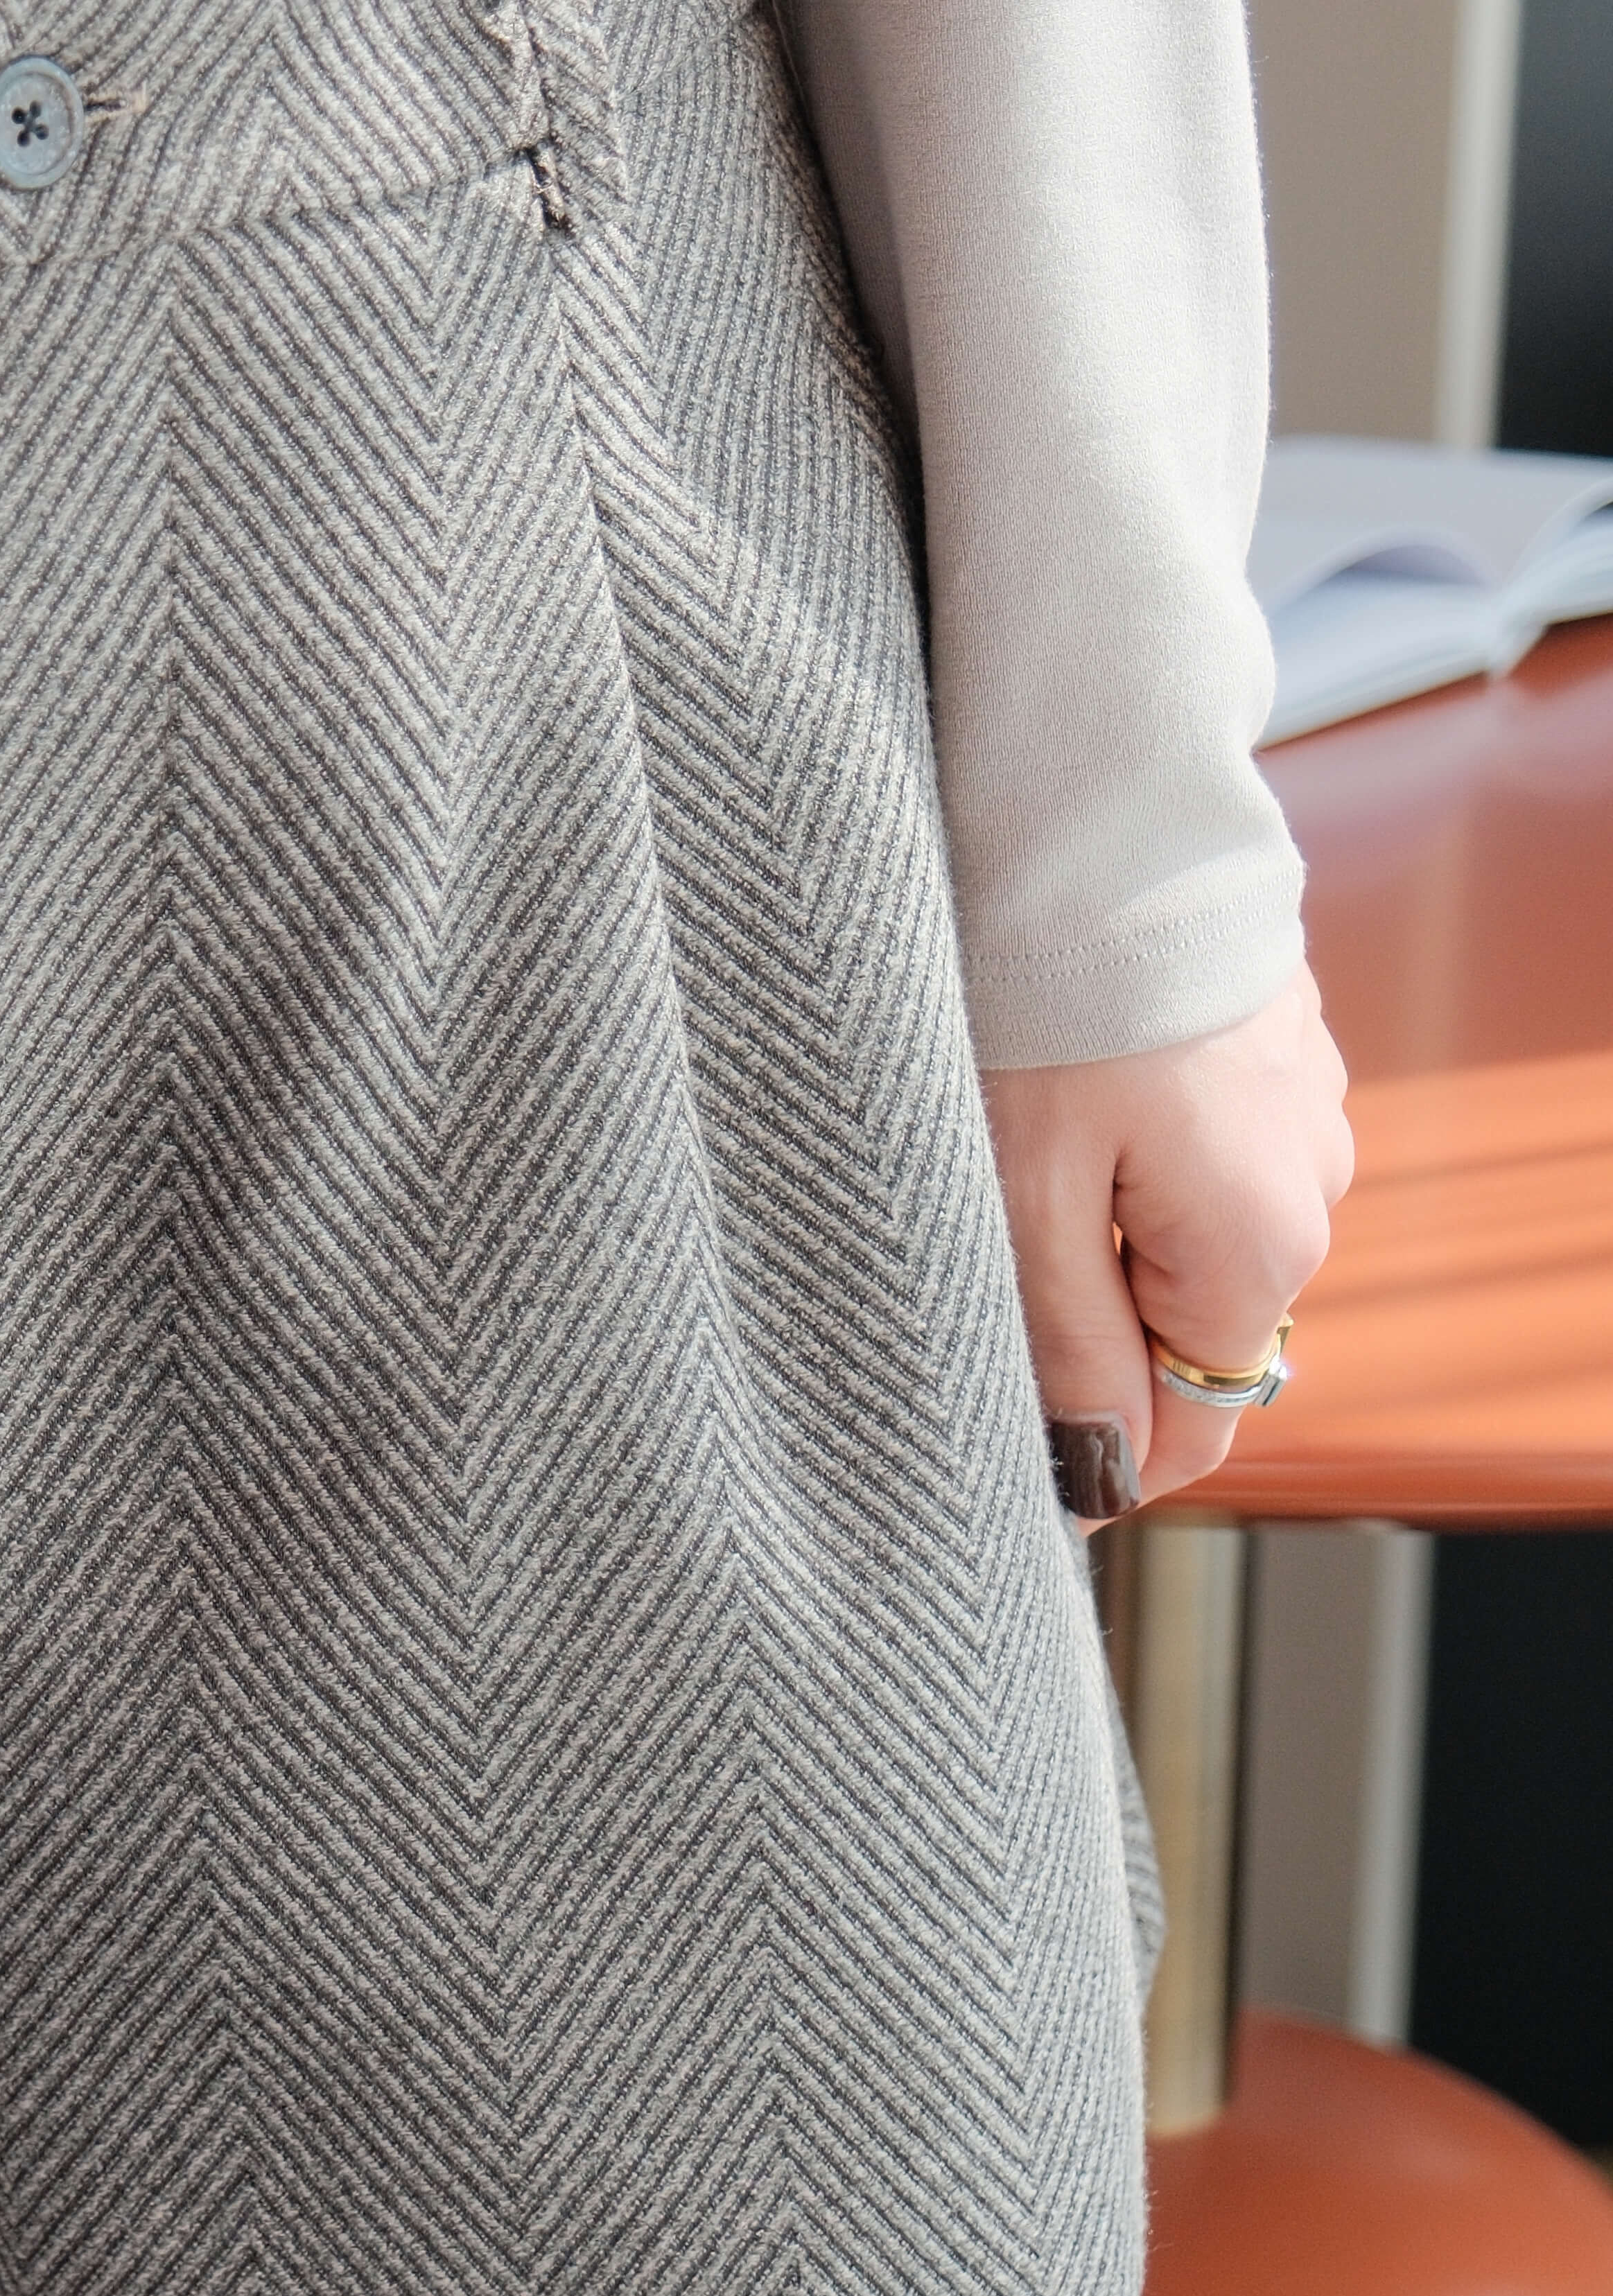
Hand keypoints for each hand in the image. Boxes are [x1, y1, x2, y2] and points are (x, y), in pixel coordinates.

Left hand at [981, 962, 1354, 1515]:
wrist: (1091, 815)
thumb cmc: (1047, 1007)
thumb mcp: (1026, 1204)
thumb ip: (1068, 1354)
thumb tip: (1099, 1480)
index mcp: (1263, 1250)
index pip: (1194, 1425)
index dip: (1096, 1446)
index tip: (1004, 1424)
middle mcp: (1310, 1189)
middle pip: (1186, 1322)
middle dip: (1086, 1308)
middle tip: (985, 1226)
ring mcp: (1301, 1108)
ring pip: (1185, 1227)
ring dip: (1103, 1213)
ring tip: (1022, 1131)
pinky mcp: (1270, 1043)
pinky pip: (1196, 1139)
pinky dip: (1130, 1132)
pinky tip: (1069, 1073)